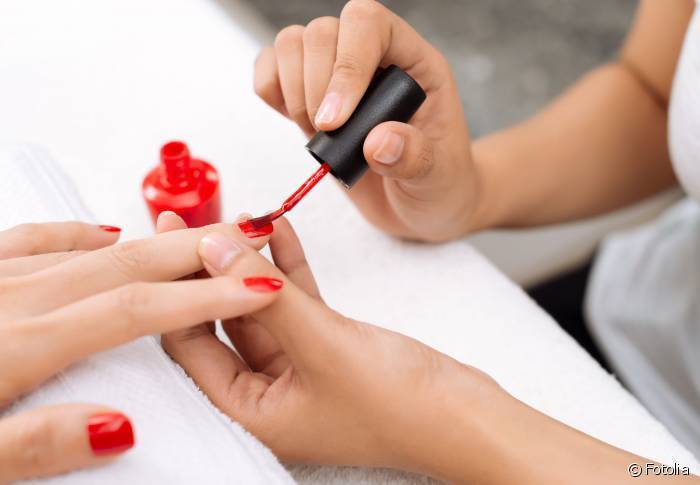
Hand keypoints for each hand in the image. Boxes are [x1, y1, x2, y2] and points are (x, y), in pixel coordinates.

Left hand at [0, 217, 280, 481]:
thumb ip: (40, 444)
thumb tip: (117, 428)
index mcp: (16, 348)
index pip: (134, 311)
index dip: (204, 296)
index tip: (256, 287)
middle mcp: (14, 302)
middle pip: (126, 264)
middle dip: (197, 250)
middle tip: (248, 234)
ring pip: (90, 247)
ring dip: (153, 241)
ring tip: (204, 236)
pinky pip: (40, 238)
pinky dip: (82, 232)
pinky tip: (106, 234)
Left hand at [163, 217, 501, 474]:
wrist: (467, 416)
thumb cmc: (400, 405)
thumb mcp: (323, 344)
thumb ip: (266, 293)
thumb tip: (213, 246)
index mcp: (250, 411)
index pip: (189, 346)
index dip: (177, 289)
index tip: (169, 238)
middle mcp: (266, 393)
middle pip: (220, 321)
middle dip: (209, 270)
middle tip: (189, 220)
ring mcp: (298, 367)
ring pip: (258, 306)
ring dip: (250, 263)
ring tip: (236, 214)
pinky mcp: (327, 346)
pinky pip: (295, 300)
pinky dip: (288, 267)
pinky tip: (281, 228)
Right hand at [254, 0, 480, 240]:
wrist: (420, 206)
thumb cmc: (437, 183)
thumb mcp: (437, 177)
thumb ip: (415, 158)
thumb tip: (379, 142)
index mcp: (414, 63)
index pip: (370, 25)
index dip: (346, 64)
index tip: (335, 121)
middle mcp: (373, 59)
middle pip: (323, 32)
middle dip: (315, 86)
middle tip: (330, 134)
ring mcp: (337, 77)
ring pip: (293, 44)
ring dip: (293, 90)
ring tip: (317, 133)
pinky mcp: (309, 99)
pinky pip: (272, 69)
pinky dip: (270, 90)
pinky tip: (293, 120)